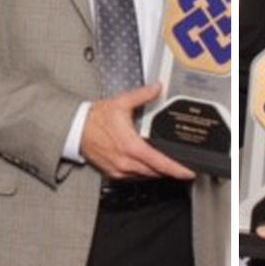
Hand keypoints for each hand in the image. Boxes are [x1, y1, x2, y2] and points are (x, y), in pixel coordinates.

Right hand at [80, 84, 195, 180]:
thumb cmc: (95, 118)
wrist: (75, 129)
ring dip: (156, 171)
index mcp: (131, 146)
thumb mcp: (120, 103)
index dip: (176, 169)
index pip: (160, 163)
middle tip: (181, 166)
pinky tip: (145, 163)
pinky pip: (134, 177)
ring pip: (146, 176)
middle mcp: (126, 162)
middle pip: (156, 172)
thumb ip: (142, 95)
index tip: (188, 172)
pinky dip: (143, 172)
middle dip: (169, 169)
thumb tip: (157, 88)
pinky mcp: (113, 174)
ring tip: (165, 163)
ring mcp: (119, 170)